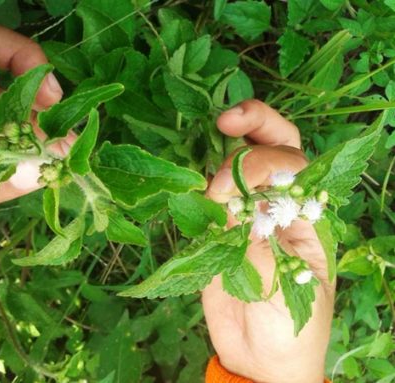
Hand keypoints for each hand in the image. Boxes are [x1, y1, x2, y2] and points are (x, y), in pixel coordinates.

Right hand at [203, 100, 334, 382]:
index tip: (232, 181)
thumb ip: (261, 246)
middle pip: (274, 147)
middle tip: (225, 119)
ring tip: (205, 169)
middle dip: (254, 124)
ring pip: (235, 165)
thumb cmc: (290, 328)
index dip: (265, 159)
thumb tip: (233, 209)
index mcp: (308, 215)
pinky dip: (194, 182)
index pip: (295, 166)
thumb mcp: (290, 289)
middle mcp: (277, 205)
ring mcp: (244, 213)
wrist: (260, 358)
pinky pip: (204, 197)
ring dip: (219, 153)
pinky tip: (186, 177)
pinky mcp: (215, 228)